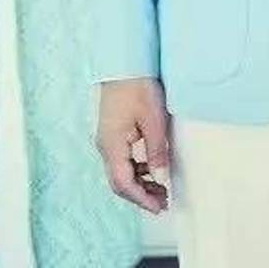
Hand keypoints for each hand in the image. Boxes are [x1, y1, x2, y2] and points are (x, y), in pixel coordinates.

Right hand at [95, 77, 172, 212]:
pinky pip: (122, 159)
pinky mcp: (112, 132)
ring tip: (161, 187)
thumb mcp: (154, 120)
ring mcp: (106, 139)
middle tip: (163, 201)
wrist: (125, 63)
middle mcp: (105, 145)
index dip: (141, 198)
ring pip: (120, 172)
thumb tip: (160, 177)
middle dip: (140, 195)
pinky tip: (151, 168)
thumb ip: (156, 151)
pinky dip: (136, 170)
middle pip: (119, 181)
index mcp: (112, 145)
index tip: (159, 207)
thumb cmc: (138, 87)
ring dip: (139, 183)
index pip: (123, 183)